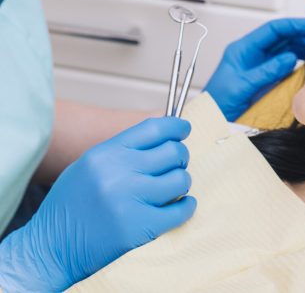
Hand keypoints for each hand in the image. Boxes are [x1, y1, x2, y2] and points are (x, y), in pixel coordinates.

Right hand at [0, 117, 195, 291]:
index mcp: (106, 153)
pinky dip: (186, 207)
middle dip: (180, 156)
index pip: (154, 128)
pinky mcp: (139, 228)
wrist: (49, 248)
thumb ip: (123, 149)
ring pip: (180, 179)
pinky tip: (181, 205)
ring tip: (172, 188)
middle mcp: (119, 173)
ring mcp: (130, 200)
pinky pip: (180, 211)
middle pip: (172, 152)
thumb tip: (162, 136)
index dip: (175, 126)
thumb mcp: (89, 164)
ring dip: (182, 182)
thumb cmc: (70, 205)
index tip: (184, 128)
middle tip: (176, 164)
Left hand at [205, 17, 304, 120]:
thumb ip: (265, 72)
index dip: (293, 25)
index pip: (272, 30)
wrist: (213, 121)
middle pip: (281, 37)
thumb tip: (289, 57)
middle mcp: (253, 54)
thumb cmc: (218, 103)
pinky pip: (285, 64)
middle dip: (301, 34)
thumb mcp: (241, 86)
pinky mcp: (265, 77)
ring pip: (285, 49)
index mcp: (243, 49)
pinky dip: (298, 61)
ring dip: (302, 46)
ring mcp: (260, 65)